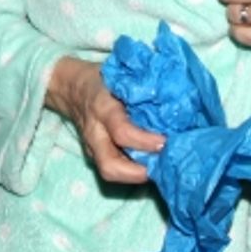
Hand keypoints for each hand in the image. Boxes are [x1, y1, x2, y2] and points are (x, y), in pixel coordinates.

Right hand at [47, 56, 164, 183]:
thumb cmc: (104, 78)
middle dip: (138, 174)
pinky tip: (151, 165)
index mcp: (102, 107)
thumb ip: (144, 87)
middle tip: (163, 167)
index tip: (166, 142)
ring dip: (137, 176)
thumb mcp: (122, 75)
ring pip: (109, 172)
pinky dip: (132, 171)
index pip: (122, 132)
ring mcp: (91, 147)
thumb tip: (177, 98)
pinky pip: (112, 169)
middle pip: (109, 166)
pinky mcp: (93, 155)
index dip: (145, 141)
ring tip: (160, 168)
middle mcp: (95, 132)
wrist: (73, 87)